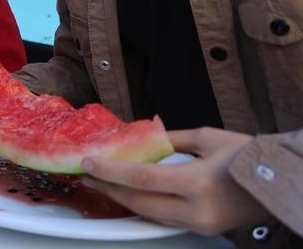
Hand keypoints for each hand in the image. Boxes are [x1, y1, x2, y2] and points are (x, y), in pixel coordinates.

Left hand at [81, 128, 268, 234]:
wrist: (280, 180)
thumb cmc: (248, 155)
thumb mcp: (207, 138)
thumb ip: (170, 140)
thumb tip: (141, 139)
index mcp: (197, 182)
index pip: (140, 177)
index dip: (110, 171)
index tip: (88, 162)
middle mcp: (197, 209)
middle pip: (139, 202)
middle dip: (109, 187)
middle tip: (88, 173)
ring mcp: (201, 223)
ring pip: (150, 214)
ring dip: (123, 199)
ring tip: (104, 182)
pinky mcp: (204, 229)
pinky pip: (165, 219)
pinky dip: (144, 206)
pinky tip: (131, 194)